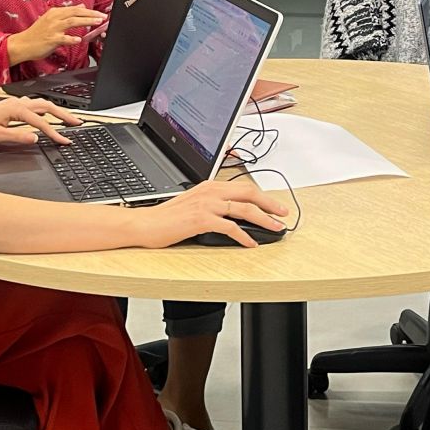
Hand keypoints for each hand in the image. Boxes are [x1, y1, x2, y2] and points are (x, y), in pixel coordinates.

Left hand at [0, 96, 81, 146]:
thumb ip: (17, 137)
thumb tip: (35, 138)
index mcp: (15, 109)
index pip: (41, 122)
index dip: (55, 132)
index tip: (65, 140)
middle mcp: (16, 103)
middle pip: (47, 106)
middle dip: (64, 115)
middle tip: (77, 123)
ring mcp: (13, 103)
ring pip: (41, 103)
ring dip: (56, 111)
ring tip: (67, 119)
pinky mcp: (10, 106)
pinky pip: (32, 105)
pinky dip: (44, 109)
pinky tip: (45, 114)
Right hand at [6, 5, 107, 64]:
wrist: (22, 44)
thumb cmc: (37, 34)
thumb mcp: (52, 19)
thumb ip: (67, 13)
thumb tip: (81, 6)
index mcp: (55, 12)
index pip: (75, 9)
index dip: (89, 11)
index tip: (100, 13)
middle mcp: (54, 18)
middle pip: (76, 13)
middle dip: (91, 14)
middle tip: (103, 17)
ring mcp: (52, 29)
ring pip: (72, 22)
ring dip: (86, 22)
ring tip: (97, 23)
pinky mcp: (51, 39)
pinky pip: (64, 38)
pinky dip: (72, 38)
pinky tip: (79, 39)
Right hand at [128, 180, 290, 248]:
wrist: (145, 224)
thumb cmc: (167, 218)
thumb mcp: (194, 205)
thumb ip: (213, 204)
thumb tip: (234, 215)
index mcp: (210, 186)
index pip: (244, 187)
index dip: (263, 196)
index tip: (275, 206)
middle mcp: (210, 191)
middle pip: (249, 194)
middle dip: (271, 204)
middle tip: (284, 215)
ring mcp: (206, 204)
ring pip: (244, 209)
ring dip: (264, 220)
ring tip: (276, 229)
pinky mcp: (201, 219)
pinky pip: (230, 226)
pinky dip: (244, 235)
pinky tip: (250, 243)